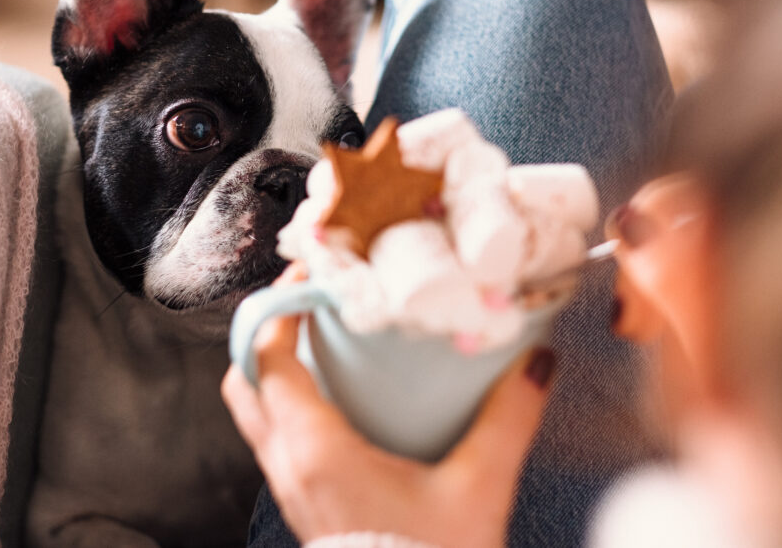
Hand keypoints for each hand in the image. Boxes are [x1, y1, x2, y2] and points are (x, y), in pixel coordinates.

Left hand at [222, 266, 553, 546]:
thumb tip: (535, 362)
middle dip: (266, 333)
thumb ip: (508, 419)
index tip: (310, 275)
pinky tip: (345, 400)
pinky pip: (281, 439)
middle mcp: (289, 467)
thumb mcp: (477, 490)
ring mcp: (292, 489)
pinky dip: (295, 404)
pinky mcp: (308, 505)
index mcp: (314, 451)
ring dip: (276, 369)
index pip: (269, 357)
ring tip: (323, 342)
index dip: (280, 305)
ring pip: (258, 412)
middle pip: (247, 381)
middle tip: (308, 304)